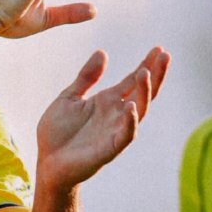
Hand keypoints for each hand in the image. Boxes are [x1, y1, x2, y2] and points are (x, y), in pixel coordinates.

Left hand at [36, 46, 170, 186]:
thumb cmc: (58, 132)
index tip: (159, 48)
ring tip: (146, 74)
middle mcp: (116, 114)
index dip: (146, 65)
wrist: (48, 162)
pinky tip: (131, 106)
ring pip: (138, 110)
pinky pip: (126, 134)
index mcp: (107, 101)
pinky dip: (130, 121)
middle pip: (143, 92)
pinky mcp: (109, 148)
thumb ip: (86, 77)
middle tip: (164, 55)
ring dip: (144, 93)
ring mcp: (115, 131)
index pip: (132, 80)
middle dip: (155, 74)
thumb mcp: (69, 97)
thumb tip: (103, 52)